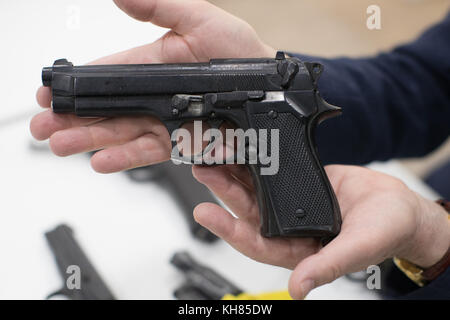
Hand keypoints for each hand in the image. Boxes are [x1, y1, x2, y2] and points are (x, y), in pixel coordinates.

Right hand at [30, 0, 274, 171]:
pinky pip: (151, 149)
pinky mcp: (183, 140)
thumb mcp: (200, 19)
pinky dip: (126, 156)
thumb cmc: (240, 51)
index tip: (50, 94)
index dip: (79, 86)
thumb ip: (160, 7)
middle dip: (74, 119)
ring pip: (123, 132)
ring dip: (92, 140)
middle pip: (108, 109)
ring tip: (65, 146)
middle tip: (45, 128)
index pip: (108, 76)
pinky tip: (103, 159)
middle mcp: (156, 96)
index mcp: (153, 65)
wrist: (269, 85)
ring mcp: (168, 120)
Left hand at [191, 164, 449, 298]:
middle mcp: (288, 228)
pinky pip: (271, 172)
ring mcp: (290, 205)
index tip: (206, 212)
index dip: (228, 229)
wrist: (398, 206)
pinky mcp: (296, 184)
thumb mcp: (358, 248)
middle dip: (224, 192)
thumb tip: (298, 288)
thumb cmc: (384, 232)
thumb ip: (327, 266)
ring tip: (212, 157)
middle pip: (247, 211)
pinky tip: (241, 149)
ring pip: (254, 191)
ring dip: (232, 175)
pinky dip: (255, 162)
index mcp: (297, 250)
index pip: (255, 243)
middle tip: (204, 171)